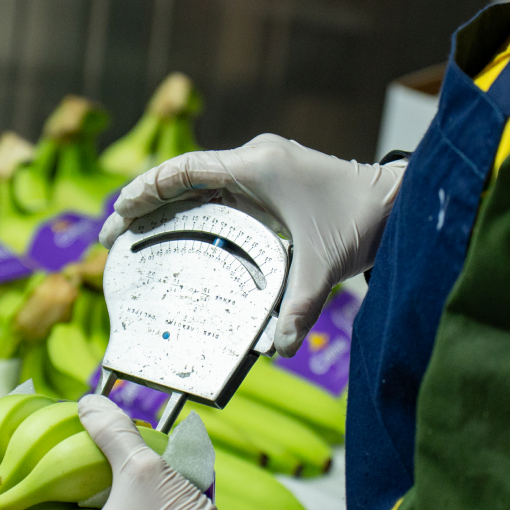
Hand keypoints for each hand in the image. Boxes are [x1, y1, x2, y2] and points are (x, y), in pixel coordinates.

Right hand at [99, 134, 405, 355]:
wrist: (398, 202)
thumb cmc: (362, 220)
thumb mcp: (325, 265)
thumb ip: (301, 306)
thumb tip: (282, 348)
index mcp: (258, 166)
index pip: (186, 170)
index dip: (148, 191)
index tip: (119, 214)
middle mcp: (254, 162)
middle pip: (182, 177)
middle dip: (143, 204)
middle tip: (110, 236)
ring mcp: (260, 171)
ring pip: (197, 185)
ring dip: (162, 207)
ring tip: (129, 237)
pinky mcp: (268, 185)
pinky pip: (217, 194)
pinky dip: (190, 212)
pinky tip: (174, 235)